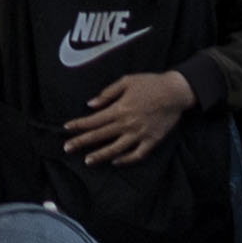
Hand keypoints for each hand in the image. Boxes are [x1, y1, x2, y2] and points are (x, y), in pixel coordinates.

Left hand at [59, 67, 192, 166]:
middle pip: (100, 136)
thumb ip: (107, 94)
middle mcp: (127, 124)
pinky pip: (137, 155)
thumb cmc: (150, 83)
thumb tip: (90, 104)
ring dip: (100, 156)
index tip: (66, 128)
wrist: (175, 92)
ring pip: (116, 149)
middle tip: (67, 148)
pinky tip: (115, 161)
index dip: (78, 125)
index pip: (93, 120)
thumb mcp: (125, 81)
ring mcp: (140, 134)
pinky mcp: (152, 141)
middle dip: (81, 142)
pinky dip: (126, 160)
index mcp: (119, 109)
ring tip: (88, 161)